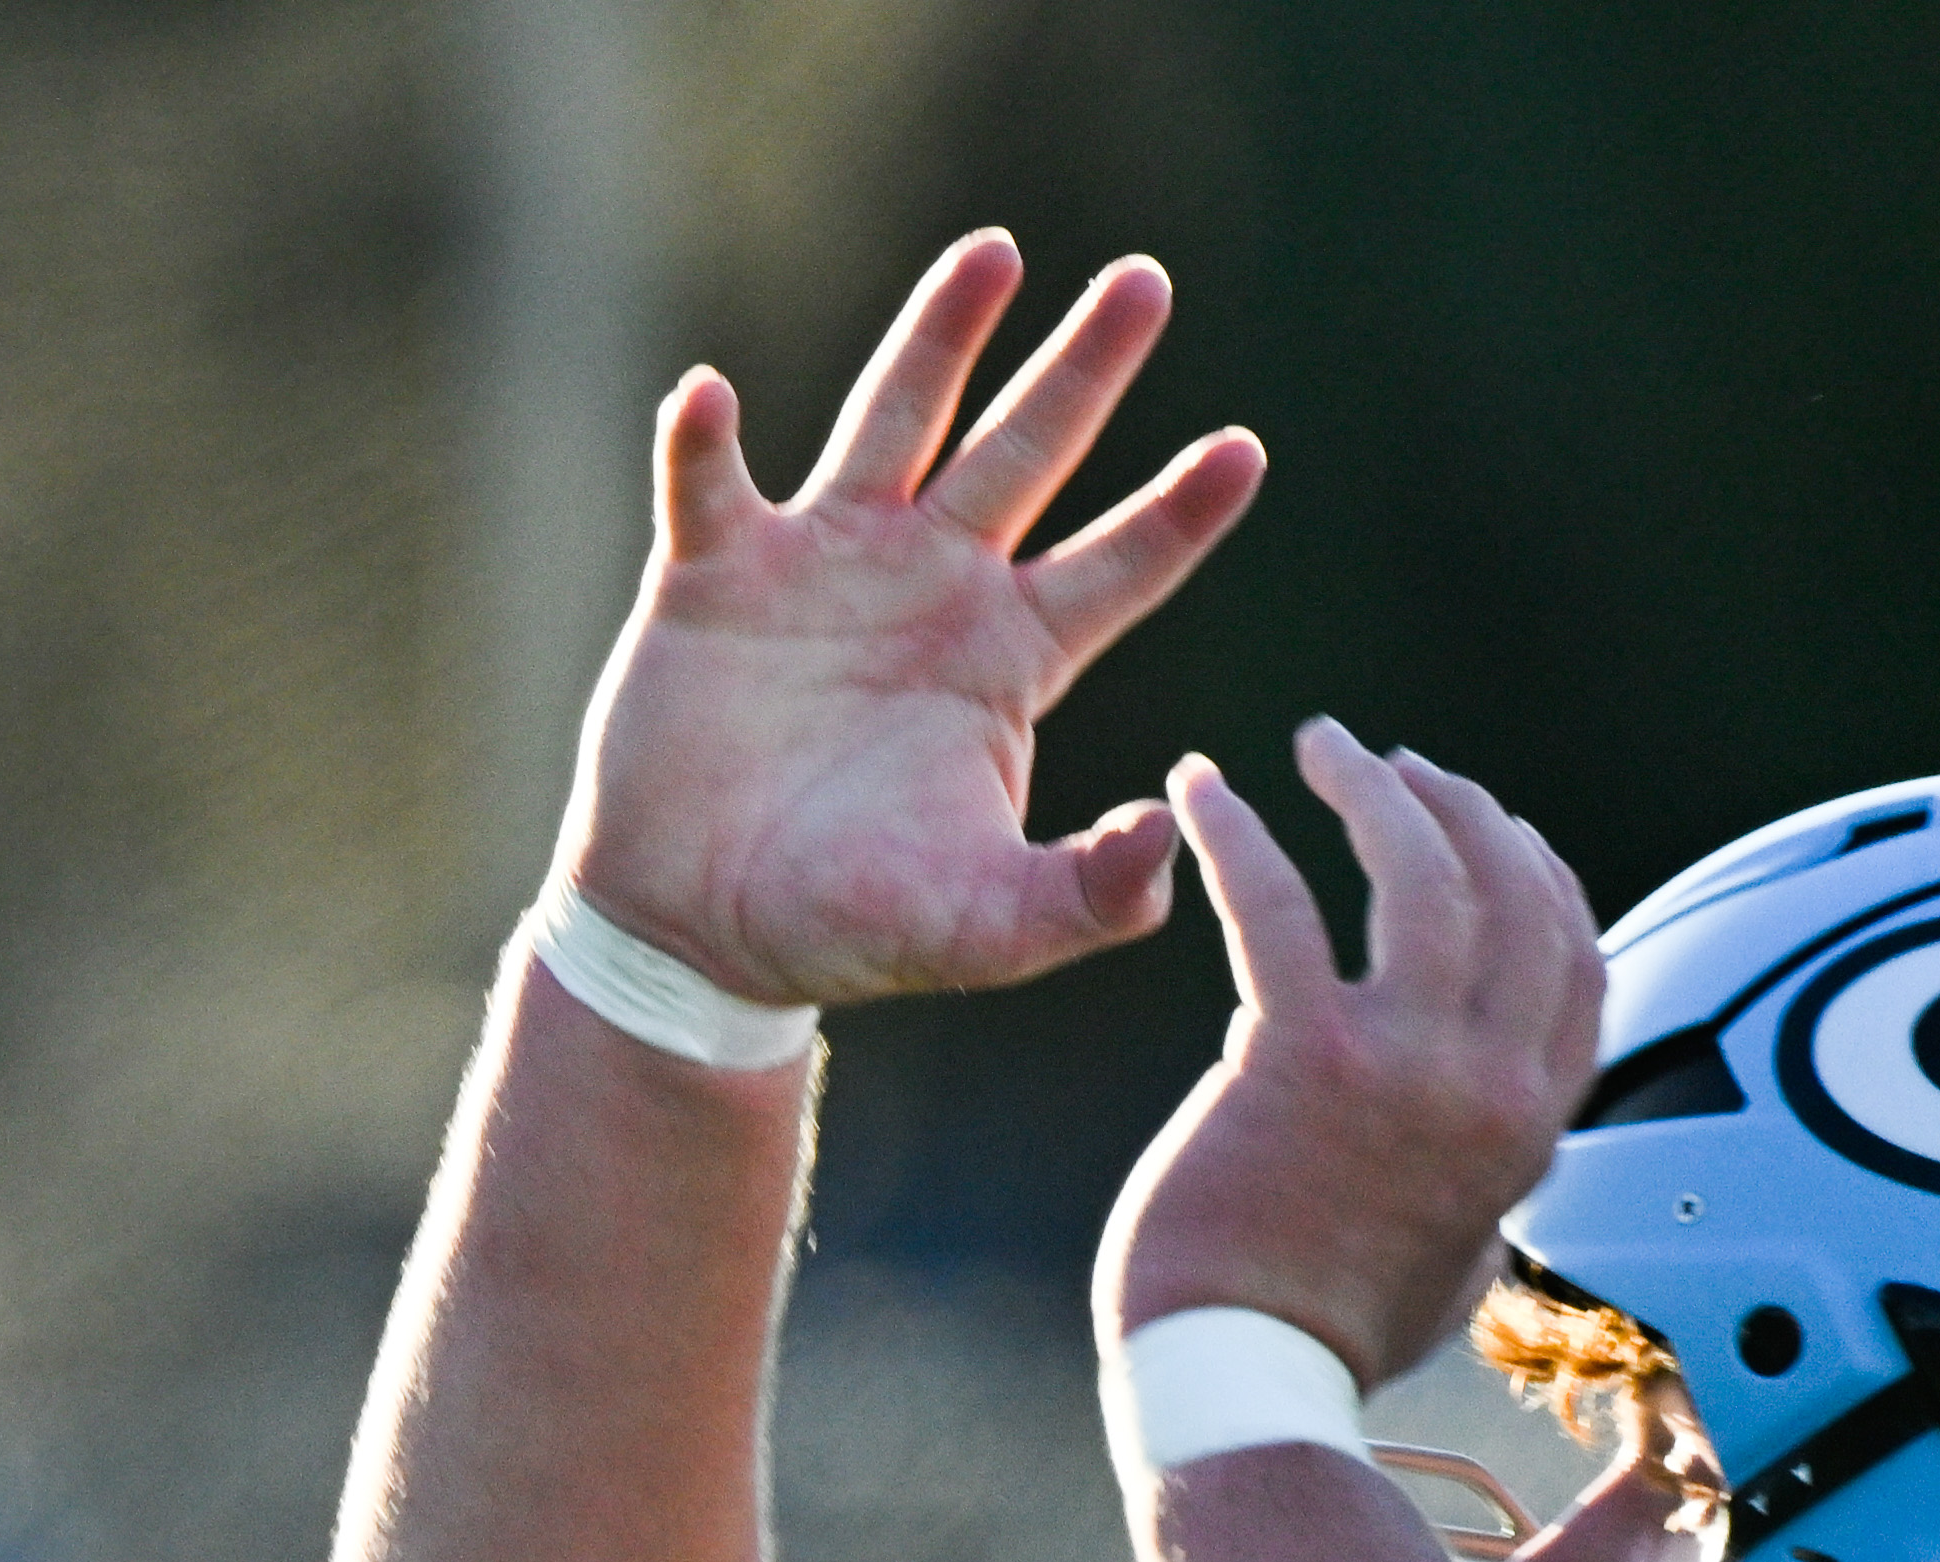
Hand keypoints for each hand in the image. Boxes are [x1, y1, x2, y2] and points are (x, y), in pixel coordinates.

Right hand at [563, 233, 1262, 1006]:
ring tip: (995, 250)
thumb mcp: (984, 928)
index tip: (1245, 451)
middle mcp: (929, 590)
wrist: (694, 934)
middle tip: (1148, 281)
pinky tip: (710, 395)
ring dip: (939, 338)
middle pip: (1028, 453)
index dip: (1179, 512)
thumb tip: (1169, 842)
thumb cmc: (842, 929)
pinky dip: (705, 441)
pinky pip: (710, 488)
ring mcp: (821, 571)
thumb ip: (1084, 897)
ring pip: (895, 424)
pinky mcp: (713, 581)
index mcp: (1005, 660)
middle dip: (1086, 369)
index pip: (1118, 565)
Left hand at [1099, 721, 1604, 1385]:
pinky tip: (1204, 785)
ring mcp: (1406, 1070)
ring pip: (1424, 877)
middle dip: (1462, 809)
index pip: (1578, 958)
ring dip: (1377, 793)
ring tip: (1324, 747)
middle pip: (1516, 893)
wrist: (1242, 1383)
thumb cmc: (1321, 1335)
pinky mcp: (1297, 1061)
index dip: (1540, 873)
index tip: (1490, 826)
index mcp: (1533, 1126)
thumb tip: (1463, 1152)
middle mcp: (1492, 1087)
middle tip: (1393, 767)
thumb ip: (1473, 1182)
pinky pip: (1278, 909)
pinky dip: (1241, 835)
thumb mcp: (1452, 1255)